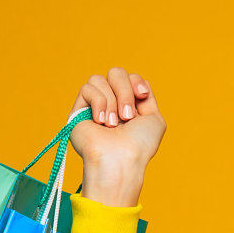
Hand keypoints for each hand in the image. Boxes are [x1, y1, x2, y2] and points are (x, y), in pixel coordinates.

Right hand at [67, 67, 166, 205]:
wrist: (121, 159)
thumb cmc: (139, 145)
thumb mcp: (154, 119)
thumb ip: (147, 97)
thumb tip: (137, 84)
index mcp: (129, 104)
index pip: (130, 77)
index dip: (136, 82)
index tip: (142, 96)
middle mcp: (112, 103)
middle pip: (116, 72)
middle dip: (125, 91)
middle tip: (128, 116)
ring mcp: (95, 105)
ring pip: (100, 79)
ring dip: (112, 101)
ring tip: (113, 124)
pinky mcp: (79, 110)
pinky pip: (87, 88)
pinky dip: (99, 103)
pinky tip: (100, 122)